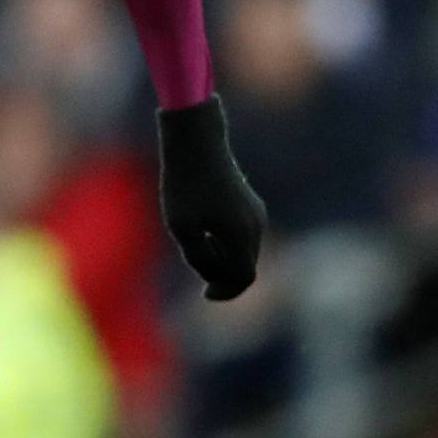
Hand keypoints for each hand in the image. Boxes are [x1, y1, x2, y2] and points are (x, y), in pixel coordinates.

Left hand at [157, 97, 265, 300]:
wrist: (196, 142)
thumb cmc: (184, 184)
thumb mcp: (182, 228)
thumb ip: (198, 258)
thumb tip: (214, 278)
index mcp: (241, 234)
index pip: (242, 277)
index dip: (225, 291)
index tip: (204, 295)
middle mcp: (255, 225)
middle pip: (246, 267)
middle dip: (225, 279)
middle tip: (202, 285)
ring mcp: (255, 213)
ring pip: (246, 252)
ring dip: (227, 263)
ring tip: (199, 257)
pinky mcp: (249, 203)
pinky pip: (244, 237)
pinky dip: (229, 247)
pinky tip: (206, 239)